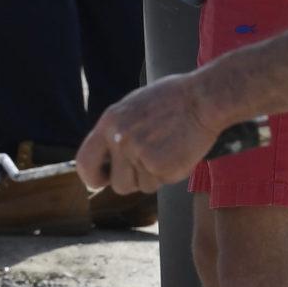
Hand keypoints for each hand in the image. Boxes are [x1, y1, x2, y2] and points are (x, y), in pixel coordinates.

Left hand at [76, 73, 228, 194]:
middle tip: (147, 168)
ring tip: (166, 152)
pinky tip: (178, 153)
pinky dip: (170, 174)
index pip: (84, 161)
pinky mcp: (160, 167)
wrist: (202, 99)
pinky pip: (160, 184)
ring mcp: (139, 155)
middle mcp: (120, 140)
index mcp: (109, 123)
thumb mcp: (133, 107)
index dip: (92, 177)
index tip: (101, 181)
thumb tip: (107, 153)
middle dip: (131, 182)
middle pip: (117, 184)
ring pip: (140, 187)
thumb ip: (117, 130)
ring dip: (152, 178)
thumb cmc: (173, 100)